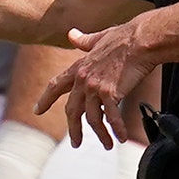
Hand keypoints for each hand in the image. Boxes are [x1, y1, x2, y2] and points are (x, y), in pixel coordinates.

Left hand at [34, 21, 156, 149]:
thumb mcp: (99, 38)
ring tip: (107, 144)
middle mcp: (83, 79)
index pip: (56, 86)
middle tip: (76, 142)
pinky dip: (117, 130)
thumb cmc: (124, 38)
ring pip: (92, 119)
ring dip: (100, 135)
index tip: (37, 110)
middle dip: (73, 129)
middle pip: (72, 110)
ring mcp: (95, 87)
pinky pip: (112, 118)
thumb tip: (72, 34)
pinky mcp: (110, 93)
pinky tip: (122, 137)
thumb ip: (84, 41)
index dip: (45, 99)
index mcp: (79, 67)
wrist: (141, 40)